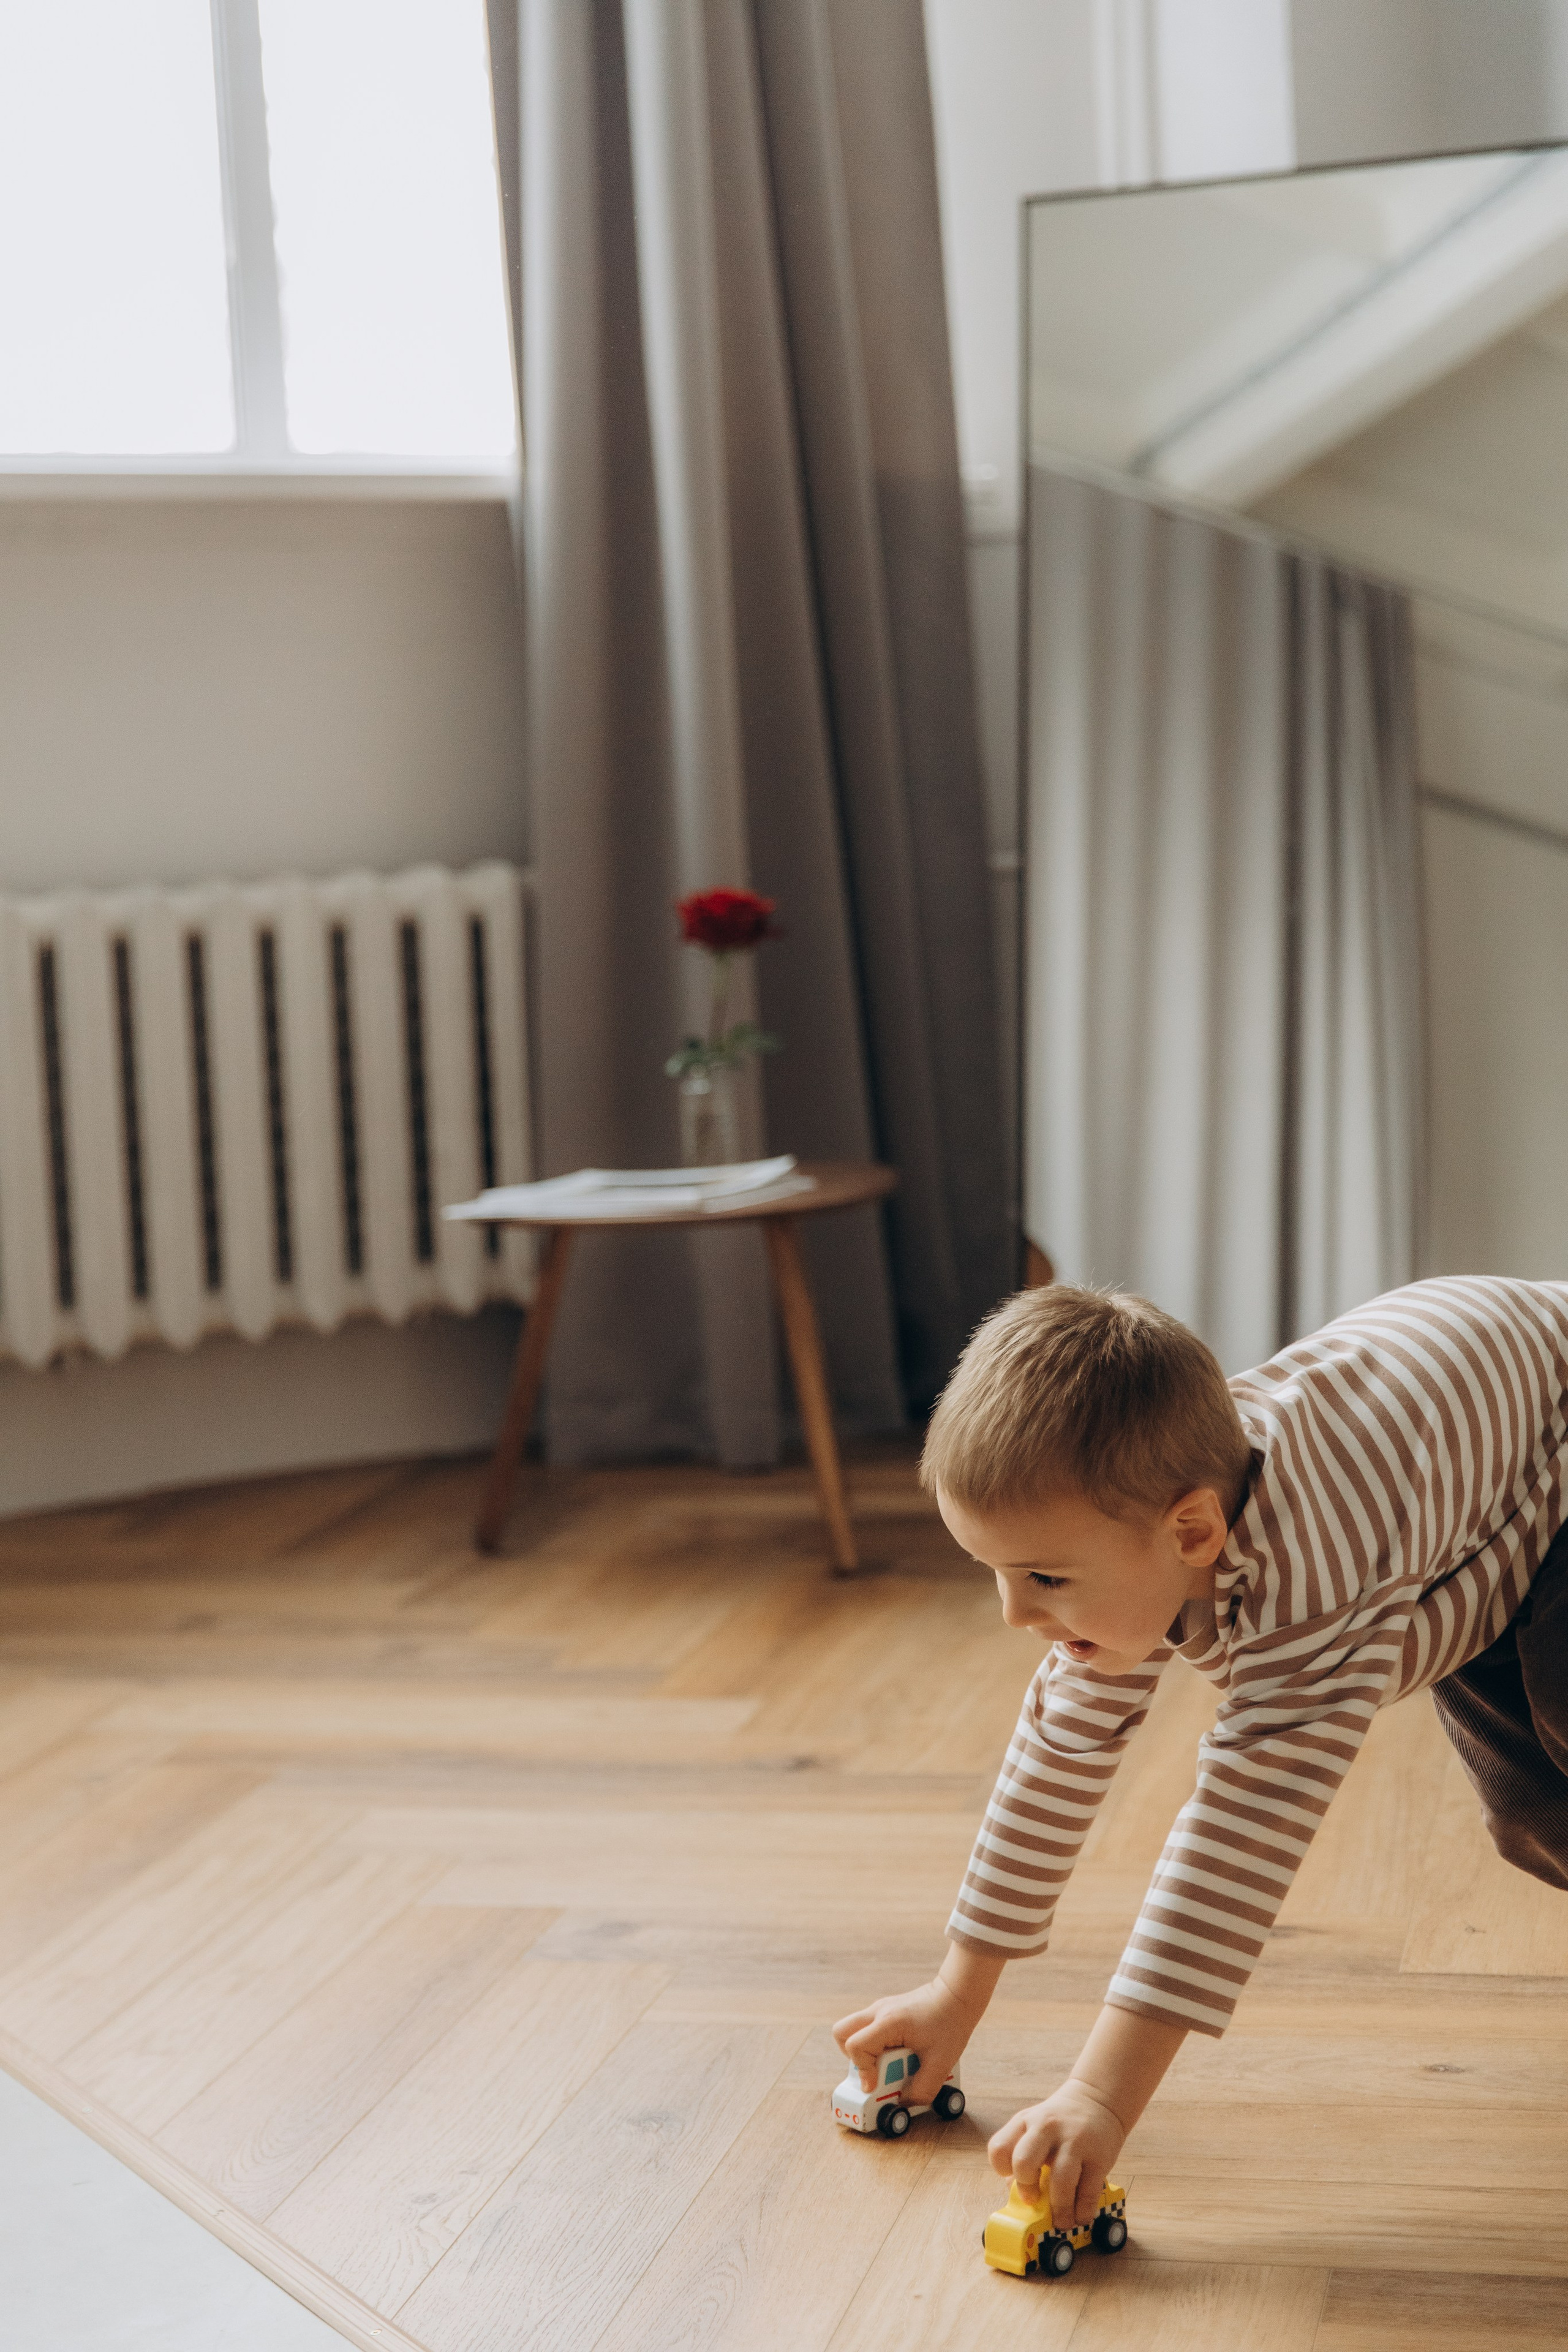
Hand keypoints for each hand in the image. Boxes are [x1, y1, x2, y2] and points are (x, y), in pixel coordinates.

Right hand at [833, 1945, 1000, 2095]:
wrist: (957, 1995)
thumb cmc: (950, 2023)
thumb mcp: (941, 2063)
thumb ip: (922, 2089)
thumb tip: (904, 2103)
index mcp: (889, 2022)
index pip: (855, 2045)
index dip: (862, 2070)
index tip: (876, 2084)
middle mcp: (878, 2012)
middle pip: (842, 2033)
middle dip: (854, 2060)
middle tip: (876, 2072)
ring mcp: (880, 2010)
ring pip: (852, 2031)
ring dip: (866, 2054)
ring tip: (891, 2064)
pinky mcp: (886, 2014)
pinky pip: (868, 2031)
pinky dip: (876, 2047)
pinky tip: (900, 2054)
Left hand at [988, 2078, 1125, 2229]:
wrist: (1097, 2100)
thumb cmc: (1059, 2123)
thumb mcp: (1034, 2129)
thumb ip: (1021, 2155)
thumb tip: (1013, 2191)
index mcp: (1024, 2122)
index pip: (999, 2148)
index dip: (1002, 2169)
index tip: (1012, 2181)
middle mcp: (1046, 2128)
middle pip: (1024, 2162)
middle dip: (1026, 2188)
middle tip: (1034, 2202)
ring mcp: (1074, 2141)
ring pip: (1060, 2180)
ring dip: (1060, 2209)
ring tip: (1061, 2222)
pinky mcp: (1099, 2156)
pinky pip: (1089, 2191)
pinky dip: (1083, 2210)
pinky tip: (1080, 2216)